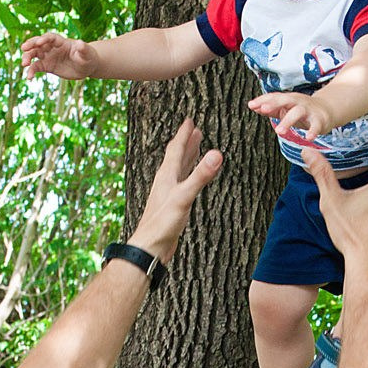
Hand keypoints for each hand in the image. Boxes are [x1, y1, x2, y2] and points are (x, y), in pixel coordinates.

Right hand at [21, 31, 97, 80]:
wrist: (86, 67)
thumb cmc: (88, 57)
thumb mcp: (87, 53)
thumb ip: (83, 49)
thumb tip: (80, 43)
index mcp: (61, 42)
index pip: (50, 37)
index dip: (44, 39)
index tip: (39, 43)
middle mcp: (52, 47)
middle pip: (39, 44)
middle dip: (31, 45)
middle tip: (23, 49)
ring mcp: (49, 56)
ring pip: (34, 55)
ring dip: (28, 58)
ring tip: (24, 64)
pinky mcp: (47, 66)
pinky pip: (37, 67)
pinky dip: (31, 71)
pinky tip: (29, 78)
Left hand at [129, 118, 223, 261]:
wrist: (150, 246)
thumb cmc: (163, 223)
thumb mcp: (184, 196)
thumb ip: (200, 176)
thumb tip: (216, 154)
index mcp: (167, 176)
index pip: (176, 149)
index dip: (183, 134)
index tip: (189, 120)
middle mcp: (166, 182)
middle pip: (176, 157)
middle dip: (186, 143)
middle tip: (193, 130)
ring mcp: (168, 194)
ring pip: (179, 170)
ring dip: (187, 158)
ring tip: (194, 148)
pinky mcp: (172, 206)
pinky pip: (182, 184)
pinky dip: (188, 176)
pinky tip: (189, 181)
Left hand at [248, 90, 332, 140]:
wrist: (326, 110)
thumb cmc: (301, 110)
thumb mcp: (285, 108)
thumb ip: (270, 109)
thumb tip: (253, 106)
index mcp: (288, 99)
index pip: (274, 97)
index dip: (263, 100)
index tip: (251, 105)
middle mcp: (297, 102)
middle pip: (285, 100)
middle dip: (274, 104)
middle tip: (263, 110)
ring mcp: (309, 110)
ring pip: (298, 112)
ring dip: (288, 121)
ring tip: (279, 131)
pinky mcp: (319, 120)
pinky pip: (316, 126)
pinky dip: (313, 131)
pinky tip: (308, 138)